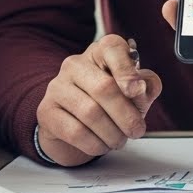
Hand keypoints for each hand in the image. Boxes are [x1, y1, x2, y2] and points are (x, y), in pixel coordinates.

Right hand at [34, 34, 162, 165]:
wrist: (73, 129)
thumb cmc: (108, 107)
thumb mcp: (133, 94)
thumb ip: (146, 87)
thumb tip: (143, 87)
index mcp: (99, 53)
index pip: (111, 47)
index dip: (126, 69)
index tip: (137, 90)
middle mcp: (75, 65)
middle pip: (104, 87)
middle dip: (126, 115)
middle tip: (136, 130)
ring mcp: (57, 87)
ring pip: (90, 113)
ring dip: (112, 134)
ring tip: (119, 140)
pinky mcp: (46, 111)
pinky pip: (76, 132)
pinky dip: (95, 144)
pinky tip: (100, 145)